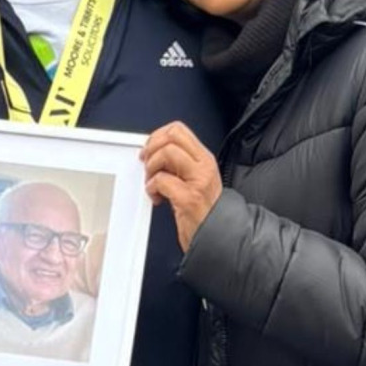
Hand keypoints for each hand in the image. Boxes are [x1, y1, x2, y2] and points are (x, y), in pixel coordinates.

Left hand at [141, 121, 221, 251]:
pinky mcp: (189, 198)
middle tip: (147, 165)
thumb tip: (153, 151)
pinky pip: (162, 180)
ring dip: (151, 168)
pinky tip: (157, 197)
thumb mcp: (194, 178)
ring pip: (167, 153)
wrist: (217, 236)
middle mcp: (204, 165)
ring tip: (153, 183)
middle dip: (152, 148)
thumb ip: (178, 163)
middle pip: (171, 137)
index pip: (178, 129)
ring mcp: (198, 181)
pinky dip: (151, 188)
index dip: (157, 136)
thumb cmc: (202, 210)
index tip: (149, 150)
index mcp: (203, 158)